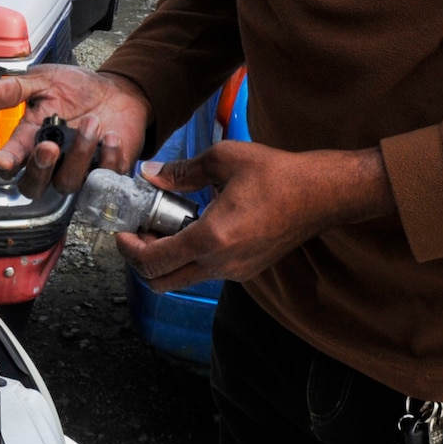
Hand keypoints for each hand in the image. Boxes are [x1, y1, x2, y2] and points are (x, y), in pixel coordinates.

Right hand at [0, 64, 150, 192]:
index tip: (2, 159)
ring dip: (80, 155)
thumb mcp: (45, 80)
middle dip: (39, 169)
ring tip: (93, 122)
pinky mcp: (103, 172)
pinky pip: (103, 179)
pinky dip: (110, 159)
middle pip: (33, 186)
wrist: (117, 90)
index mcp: (29, 139)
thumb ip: (15, 89)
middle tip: (49, 146)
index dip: (4, 164)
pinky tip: (112, 137)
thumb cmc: (77, 88)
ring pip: (68, 182)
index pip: (10, 161)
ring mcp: (76, 169)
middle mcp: (50, 161)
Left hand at [116, 141, 394, 291]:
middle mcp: (222, 264)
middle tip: (137, 234)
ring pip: (184, 279)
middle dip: (141, 262)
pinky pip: (206, 273)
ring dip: (166, 260)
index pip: (153, 261)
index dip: (128, 249)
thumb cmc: (275, 174)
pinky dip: (189, 258)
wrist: (321, 194)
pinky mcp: (247, 271)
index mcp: (212, 239)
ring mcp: (236, 272)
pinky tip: (193, 228)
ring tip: (164, 226)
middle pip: (162, 283)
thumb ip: (181, 172)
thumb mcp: (222, 160)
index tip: (121, 232)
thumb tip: (150, 174)